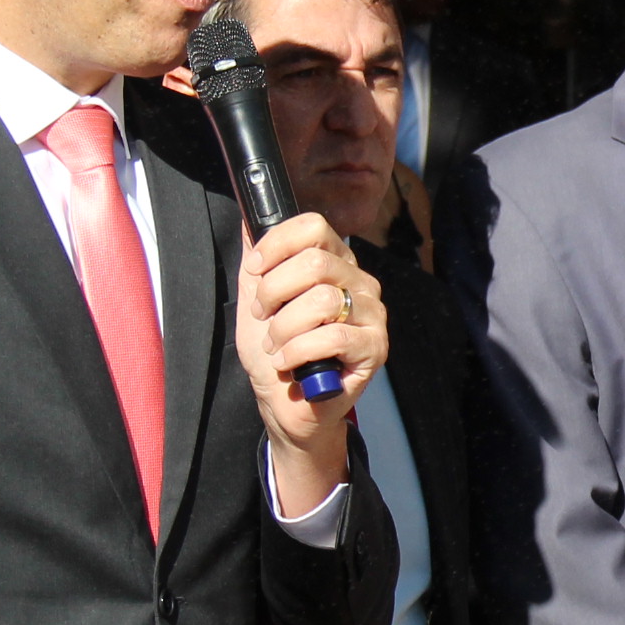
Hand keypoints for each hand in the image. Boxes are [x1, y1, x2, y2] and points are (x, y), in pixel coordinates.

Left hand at [236, 214, 383, 515]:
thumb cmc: (276, 355)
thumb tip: (248, 217)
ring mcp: (372, 315)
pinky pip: (333, 337)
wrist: (288, 407)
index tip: (255, 269)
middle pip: (316, 262)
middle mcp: (359, 283)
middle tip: (264, 317)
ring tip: (277, 346)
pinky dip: (298, 351)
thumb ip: (256, 263)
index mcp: (335, 264)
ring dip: (284, 328)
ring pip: (322, 299)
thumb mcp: (255, 304)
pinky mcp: (375, 348)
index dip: (277, 244)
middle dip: (274, 292)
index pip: (314, 227)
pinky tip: (288, 364)